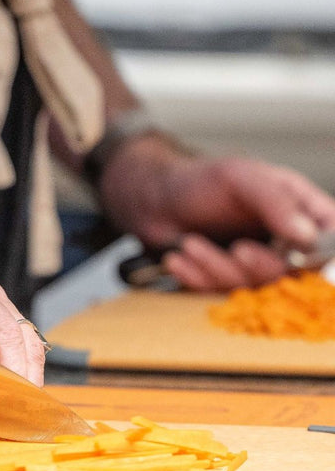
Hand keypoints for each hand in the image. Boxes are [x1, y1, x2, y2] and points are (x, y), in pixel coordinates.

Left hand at [100, 137, 334, 289]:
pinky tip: (179, 257)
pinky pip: (216, 292)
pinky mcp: (221, 280)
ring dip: (215, 266)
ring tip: (191, 242)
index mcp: (298, 210)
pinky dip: (195, 276)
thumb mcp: (241, 178)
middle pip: (288, 273)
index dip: (324, 256)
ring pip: (248, 285)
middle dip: (258, 264)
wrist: (153, 200)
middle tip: (238, 249)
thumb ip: (275, 203)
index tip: (301, 259)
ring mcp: (251, 263)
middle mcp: (280, 241)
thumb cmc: (199, 180)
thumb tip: (307, 234)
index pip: (328, 238)